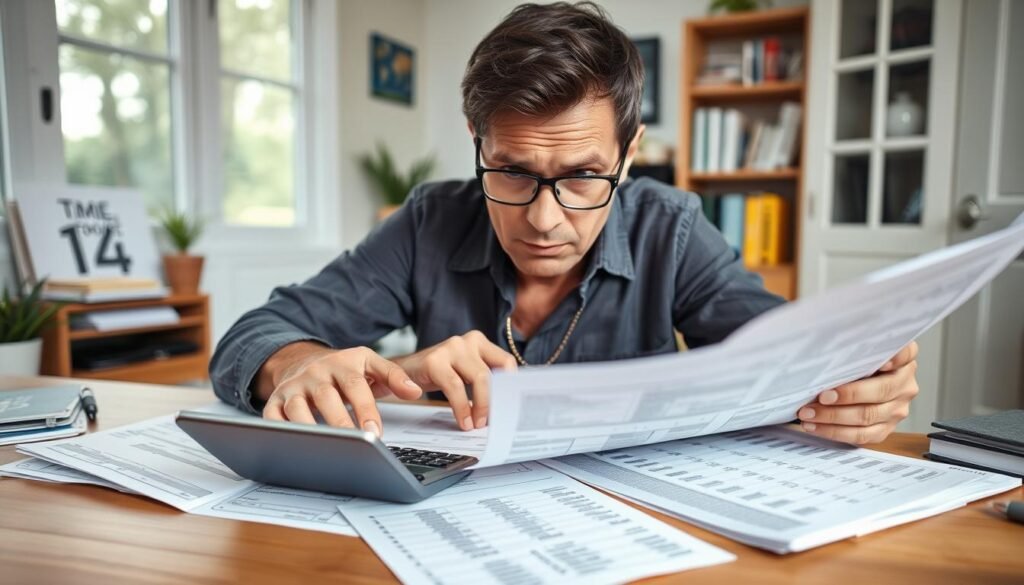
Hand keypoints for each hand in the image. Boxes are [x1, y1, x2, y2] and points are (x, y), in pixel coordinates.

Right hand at [260, 343, 422, 436]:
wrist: (304, 361)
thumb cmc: (342, 369)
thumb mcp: (370, 364)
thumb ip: (394, 376)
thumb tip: (415, 392)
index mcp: (343, 363)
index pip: (356, 386)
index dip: (366, 410)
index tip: (375, 433)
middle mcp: (316, 373)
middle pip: (327, 397)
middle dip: (341, 423)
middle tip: (356, 444)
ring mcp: (294, 386)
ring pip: (297, 408)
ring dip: (310, 428)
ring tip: (326, 449)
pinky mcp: (275, 400)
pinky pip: (272, 416)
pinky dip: (279, 431)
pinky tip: (294, 445)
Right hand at [393, 330, 516, 430]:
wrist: (403, 372)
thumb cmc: (439, 374)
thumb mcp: (465, 373)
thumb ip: (485, 381)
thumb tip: (506, 405)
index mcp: (480, 342)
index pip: (506, 363)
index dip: (510, 388)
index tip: (509, 409)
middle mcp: (468, 341)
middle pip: (494, 372)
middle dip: (496, 401)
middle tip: (492, 422)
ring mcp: (451, 348)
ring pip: (480, 378)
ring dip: (482, 406)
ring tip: (477, 424)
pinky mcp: (434, 360)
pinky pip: (455, 386)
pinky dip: (461, 407)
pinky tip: (463, 420)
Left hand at [797, 341, 919, 444]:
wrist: (854, 383)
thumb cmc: (850, 361)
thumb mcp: (854, 348)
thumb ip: (849, 344)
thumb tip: (821, 333)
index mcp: (903, 359)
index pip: (904, 354)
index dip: (894, 358)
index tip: (881, 362)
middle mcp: (904, 384)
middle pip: (881, 391)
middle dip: (848, 394)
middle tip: (821, 395)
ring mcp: (897, 409)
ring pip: (868, 416)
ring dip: (833, 416)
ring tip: (808, 413)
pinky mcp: (885, 428)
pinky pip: (861, 435)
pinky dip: (834, 431)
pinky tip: (815, 426)